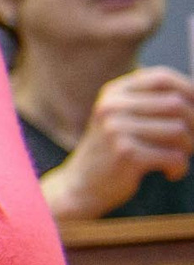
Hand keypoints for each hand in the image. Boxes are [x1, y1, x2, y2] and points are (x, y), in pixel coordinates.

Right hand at [39, 67, 193, 219]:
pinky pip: (174, 156)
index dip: (189, 90)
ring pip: (179, 131)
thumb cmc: (112, 152)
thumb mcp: (124, 119)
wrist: (81, 186)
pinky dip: (180, 168)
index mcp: (113, 93)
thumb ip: (153, 104)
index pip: (162, 78)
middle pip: (176, 104)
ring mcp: (116, 130)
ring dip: (188, 148)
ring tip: (177, 159)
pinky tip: (169, 173)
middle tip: (189, 143)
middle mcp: (112, 107)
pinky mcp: (126, 154)